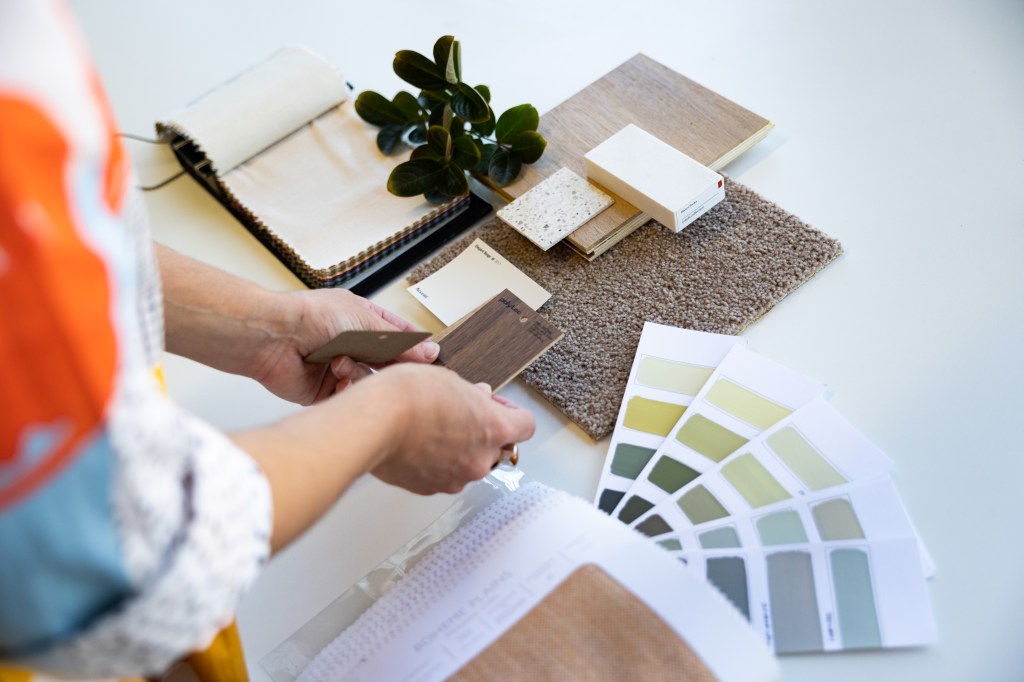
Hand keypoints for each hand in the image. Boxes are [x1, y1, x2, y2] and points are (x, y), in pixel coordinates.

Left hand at [251, 288, 438, 404]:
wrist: (272, 337)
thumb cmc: (310, 317)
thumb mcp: (365, 323)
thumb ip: (399, 343)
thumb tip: (430, 352)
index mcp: (362, 321)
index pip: (400, 336)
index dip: (415, 348)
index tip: (432, 361)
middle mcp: (352, 344)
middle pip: (387, 363)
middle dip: (389, 367)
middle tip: (396, 371)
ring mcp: (339, 368)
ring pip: (370, 383)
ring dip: (359, 374)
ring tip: (343, 363)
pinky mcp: (326, 392)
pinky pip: (349, 397)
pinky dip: (346, 389)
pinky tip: (335, 377)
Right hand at [361, 363, 535, 494]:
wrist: (373, 423)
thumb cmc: (408, 397)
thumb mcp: (449, 380)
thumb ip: (472, 395)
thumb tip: (479, 398)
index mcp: (494, 428)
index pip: (526, 426)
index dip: (512, 412)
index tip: (496, 405)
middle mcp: (480, 459)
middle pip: (495, 447)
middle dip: (481, 432)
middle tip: (458, 413)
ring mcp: (455, 478)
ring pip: (467, 463)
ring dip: (457, 448)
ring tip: (430, 427)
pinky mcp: (429, 488)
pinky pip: (441, 475)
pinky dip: (435, 462)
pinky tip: (417, 442)